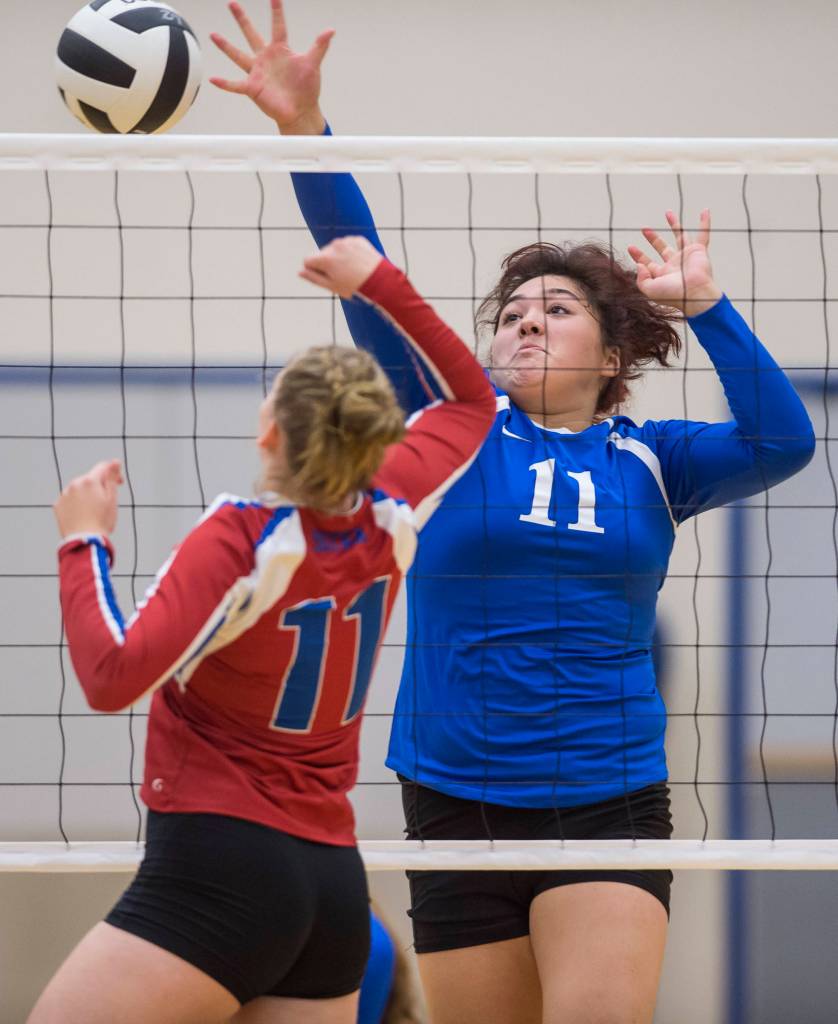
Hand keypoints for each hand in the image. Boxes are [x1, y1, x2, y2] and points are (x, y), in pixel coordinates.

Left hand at [54, 460, 122, 539]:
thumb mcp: (112, 499)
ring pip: (79, 490)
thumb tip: (115, 461)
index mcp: (89, 481)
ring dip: (87, 495)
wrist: (84, 541)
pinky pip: (69, 500)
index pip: (103, 467)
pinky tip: (83, 515)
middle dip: (99, 486)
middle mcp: (74, 484)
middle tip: (107, 503)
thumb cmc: (101, 522)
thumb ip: (112, 477)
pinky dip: (76, 504)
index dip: (114, 473)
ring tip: (94, 512)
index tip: (119, 483)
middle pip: (90, 479)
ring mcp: (64, 495)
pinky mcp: (58, 506)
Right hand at [210, 0, 333, 133]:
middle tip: (232, 3)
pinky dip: (225, 84)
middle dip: (242, 19)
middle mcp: (266, 58)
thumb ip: (319, 46)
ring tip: (213, 35)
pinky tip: (213, 79)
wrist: (301, 110)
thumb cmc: (306, 88)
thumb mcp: (313, 64)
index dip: (276, 10)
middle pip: (251, 34)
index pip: (278, 26)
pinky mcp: (253, 88)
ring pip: (238, 56)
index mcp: (280, 50)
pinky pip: (235, 85)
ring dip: (226, 46)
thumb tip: (331, 30)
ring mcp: (257, 72)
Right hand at [299, 237, 383, 298]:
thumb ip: (313, 278)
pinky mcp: (358, 239)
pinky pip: (348, 245)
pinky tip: (359, 263)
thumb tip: (300, 272)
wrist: (381, 281)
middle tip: (343, 277)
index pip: (307, 260)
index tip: (325, 278)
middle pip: (322, 254)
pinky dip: (351, 253)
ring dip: (339, 258)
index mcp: (325, 258)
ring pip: (335, 249)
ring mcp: (347, 241)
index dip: (314, 270)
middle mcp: (334, 246)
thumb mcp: (332, 286)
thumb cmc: (355, 287)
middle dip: (328, 264)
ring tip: (353, 271)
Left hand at [628, 209, 721, 316]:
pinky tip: (704, 212)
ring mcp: (687, 256)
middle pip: (662, 248)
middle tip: (644, 229)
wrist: (695, 293)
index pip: (648, 263)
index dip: (638, 255)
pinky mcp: (699, 251)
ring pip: (680, 236)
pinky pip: (703, 234)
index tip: (630, 247)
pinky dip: (705, 223)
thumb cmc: (673, 295)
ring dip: (674, 224)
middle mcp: (674, 265)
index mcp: (663, 274)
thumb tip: (639, 265)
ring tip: (668, 212)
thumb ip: (641, 279)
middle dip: (653, 238)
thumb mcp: (650, 290)